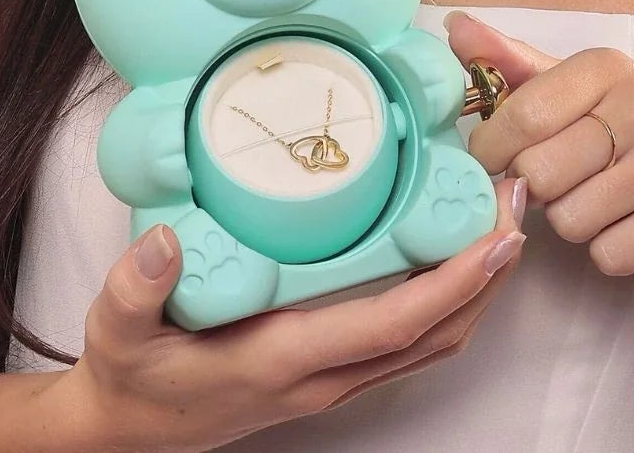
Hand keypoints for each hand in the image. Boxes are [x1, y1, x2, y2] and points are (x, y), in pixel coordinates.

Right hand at [64, 176, 527, 452]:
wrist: (126, 429)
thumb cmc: (131, 375)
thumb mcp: (116, 331)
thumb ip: (137, 287)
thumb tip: (167, 240)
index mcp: (283, 360)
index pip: (390, 326)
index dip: (451, 284)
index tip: (495, 238)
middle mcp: (322, 377)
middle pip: (433, 336)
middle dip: (486, 276)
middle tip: (518, 205)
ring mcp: (330, 380)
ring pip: (429, 344)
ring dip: (475, 288)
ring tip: (499, 218)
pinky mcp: (328, 372)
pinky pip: (408, 342)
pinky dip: (446, 300)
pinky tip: (450, 254)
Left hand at [443, 10, 633, 275]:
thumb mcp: (584, 91)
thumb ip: (515, 64)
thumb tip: (453, 27)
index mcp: (608, 66)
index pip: (521, 116)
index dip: (492, 152)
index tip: (495, 163)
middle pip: (542, 174)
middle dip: (542, 193)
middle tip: (568, 185)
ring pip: (573, 220)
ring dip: (578, 226)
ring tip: (607, 204)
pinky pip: (614, 253)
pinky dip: (613, 253)